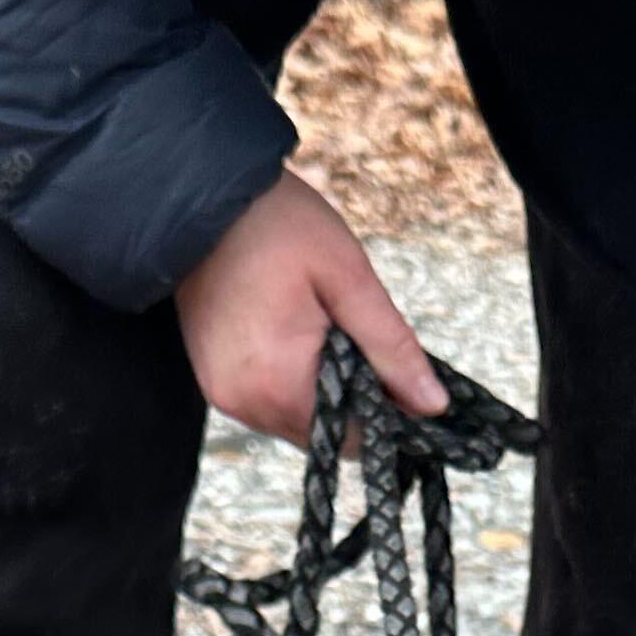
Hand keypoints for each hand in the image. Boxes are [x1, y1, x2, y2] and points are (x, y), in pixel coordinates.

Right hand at [176, 168, 444, 442]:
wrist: (201, 194)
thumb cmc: (278, 224)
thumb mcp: (349, 278)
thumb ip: (393, 348)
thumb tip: (433, 405)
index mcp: (279, 386)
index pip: (353, 440)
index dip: (387, 416)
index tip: (401, 376)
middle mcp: (245, 404)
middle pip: (325, 434)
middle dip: (354, 399)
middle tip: (359, 337)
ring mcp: (223, 395)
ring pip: (297, 420)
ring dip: (323, 390)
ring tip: (324, 329)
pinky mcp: (212, 380)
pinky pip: (269, 401)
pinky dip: (293, 381)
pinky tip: (297, 334)